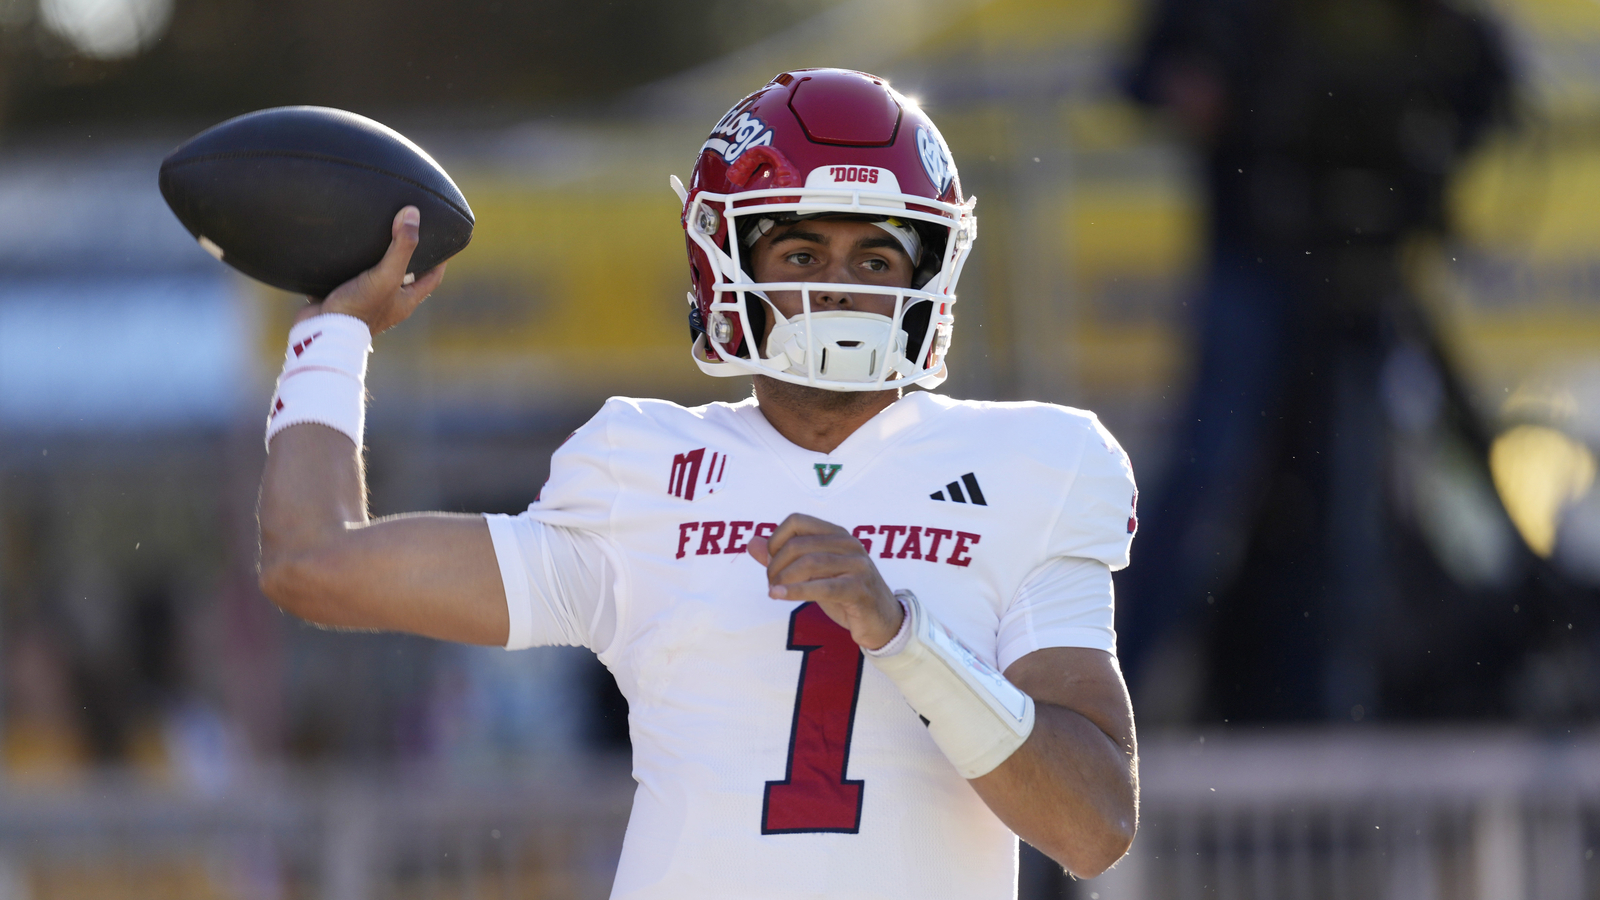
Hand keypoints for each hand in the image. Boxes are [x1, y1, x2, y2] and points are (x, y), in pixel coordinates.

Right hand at [294, 206, 446, 331]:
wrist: (321, 330)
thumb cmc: (359, 308)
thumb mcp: (386, 275)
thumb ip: (402, 247)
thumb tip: (413, 214)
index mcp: (405, 301)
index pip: (432, 278)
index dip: (440, 261)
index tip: (443, 241)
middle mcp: (387, 302)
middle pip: (403, 275)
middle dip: (405, 255)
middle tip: (405, 231)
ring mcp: (364, 301)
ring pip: (374, 275)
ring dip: (375, 257)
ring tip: (374, 232)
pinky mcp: (341, 297)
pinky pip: (347, 276)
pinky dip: (347, 263)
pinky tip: (343, 246)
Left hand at [747, 513, 904, 649]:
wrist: (882, 622)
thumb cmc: (844, 594)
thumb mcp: (812, 574)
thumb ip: (782, 558)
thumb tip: (751, 543)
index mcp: (836, 534)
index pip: (796, 521)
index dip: (775, 539)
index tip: (771, 561)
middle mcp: (849, 544)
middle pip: (798, 544)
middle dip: (775, 565)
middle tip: (771, 583)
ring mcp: (857, 565)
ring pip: (808, 563)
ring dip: (783, 579)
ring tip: (774, 591)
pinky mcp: (860, 589)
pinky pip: (822, 587)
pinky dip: (795, 591)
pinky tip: (778, 595)